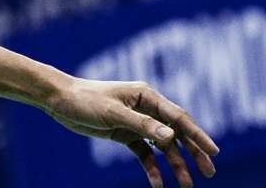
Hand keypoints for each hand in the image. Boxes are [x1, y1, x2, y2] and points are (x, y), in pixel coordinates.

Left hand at [44, 77, 218, 187]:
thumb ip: (143, 125)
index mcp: (147, 95)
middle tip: (209, 172)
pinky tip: (158, 184)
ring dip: (175, 165)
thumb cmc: (86, 99)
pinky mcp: (126, 134)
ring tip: (186, 186)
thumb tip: (172, 136)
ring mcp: (137, 122)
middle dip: (193, 153)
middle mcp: (146, 108)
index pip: (178, 117)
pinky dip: (152, 168)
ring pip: (163, 146)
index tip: (214, 151)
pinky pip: (145, 153)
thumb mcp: (114, 113)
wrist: (59, 100)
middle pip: (176, 133)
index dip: (197, 134)